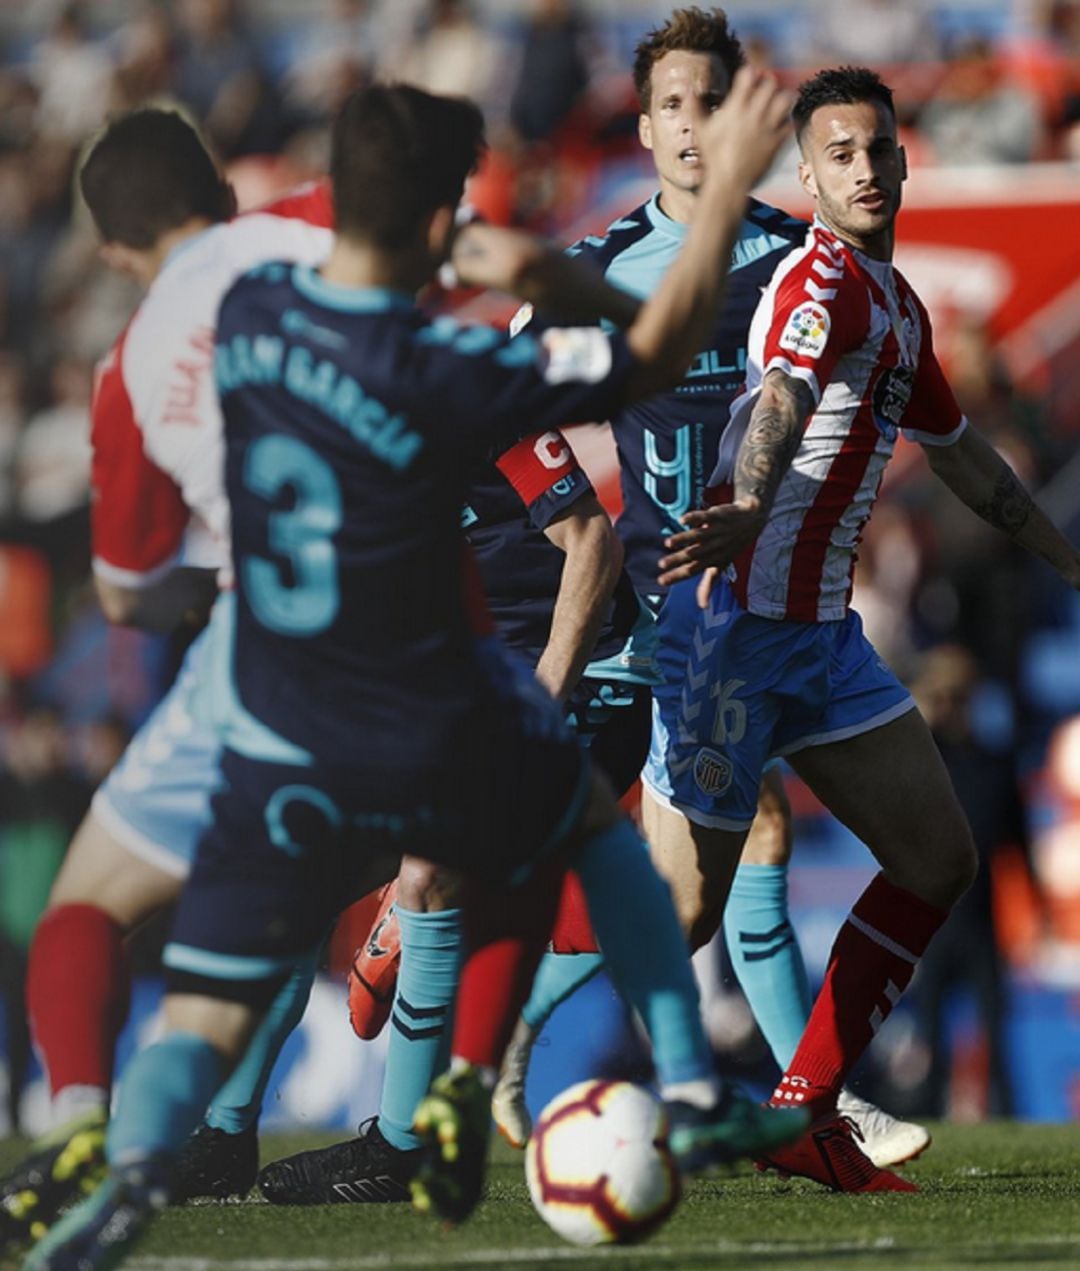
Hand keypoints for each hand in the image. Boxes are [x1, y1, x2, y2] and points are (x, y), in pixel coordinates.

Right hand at [657, 497, 766, 600]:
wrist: (752, 519)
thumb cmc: (731, 546)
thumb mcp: (721, 565)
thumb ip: (709, 584)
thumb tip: (702, 607)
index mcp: (714, 560)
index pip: (693, 570)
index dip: (677, 576)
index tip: (661, 581)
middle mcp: (715, 547)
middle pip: (693, 555)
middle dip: (677, 560)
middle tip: (661, 564)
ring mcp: (716, 531)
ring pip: (698, 536)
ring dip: (683, 540)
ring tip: (668, 544)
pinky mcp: (718, 516)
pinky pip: (706, 517)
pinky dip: (694, 518)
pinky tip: (682, 521)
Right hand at [699, 67, 792, 195]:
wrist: (727, 183)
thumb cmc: (713, 158)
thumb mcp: (701, 132)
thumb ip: (696, 108)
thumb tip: (688, 91)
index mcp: (735, 109)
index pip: (748, 75)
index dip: (750, 73)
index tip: (749, 78)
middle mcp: (753, 115)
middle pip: (770, 83)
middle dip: (769, 83)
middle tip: (765, 88)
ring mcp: (767, 128)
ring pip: (785, 99)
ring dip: (783, 98)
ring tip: (778, 103)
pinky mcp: (776, 143)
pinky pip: (789, 123)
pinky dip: (787, 121)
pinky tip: (781, 124)